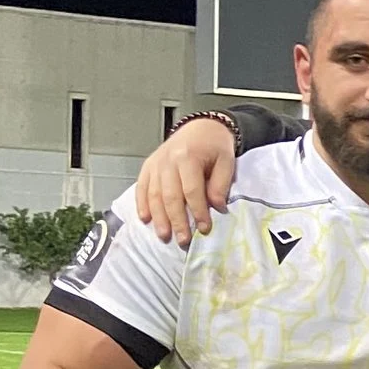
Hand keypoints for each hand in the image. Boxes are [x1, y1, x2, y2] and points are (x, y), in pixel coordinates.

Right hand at [137, 116, 240, 244]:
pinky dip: (142, 204)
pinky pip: (142, 187)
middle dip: (177, 221)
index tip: (204, 229)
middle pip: (170, 196)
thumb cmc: (215, 146)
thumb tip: (216, 208)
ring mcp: (155, 164)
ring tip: (164, 236)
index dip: (198, 212)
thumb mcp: (226, 161)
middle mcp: (168, 160)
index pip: (192, 190)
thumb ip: (221, 185)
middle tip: (183, 240)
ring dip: (159, 218)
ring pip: (154, 195)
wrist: (201, 127)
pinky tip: (145, 219)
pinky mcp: (148, 166)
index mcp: (188, 157)